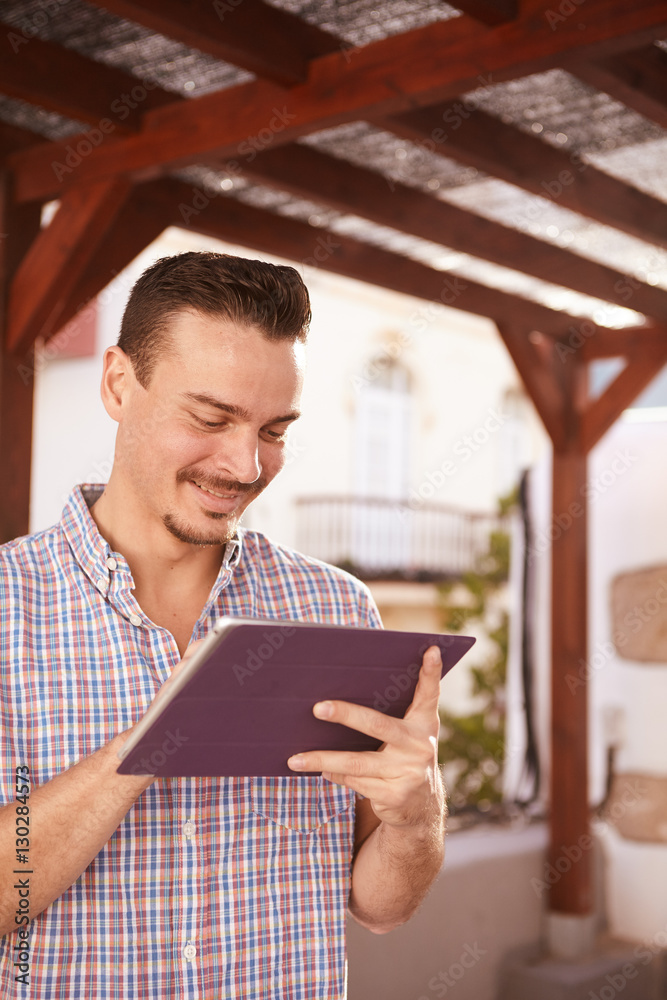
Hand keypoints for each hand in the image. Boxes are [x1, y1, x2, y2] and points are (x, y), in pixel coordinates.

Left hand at [287, 645, 444, 828]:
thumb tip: (339, 699)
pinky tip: (322, 770)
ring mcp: (408, 772)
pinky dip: (336, 775)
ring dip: (323, 759)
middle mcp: (420, 745)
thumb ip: (391, 714)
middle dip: (345, 714)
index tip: (431, 649)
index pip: (429, 693)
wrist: (422, 807)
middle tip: (318, 708)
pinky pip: (356, 782)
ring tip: (295, 759)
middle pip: (377, 725)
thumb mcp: (408, 734)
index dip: (431, 671)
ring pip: (356, 763)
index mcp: (424, 723)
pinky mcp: (394, 796)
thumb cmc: (404, 756)